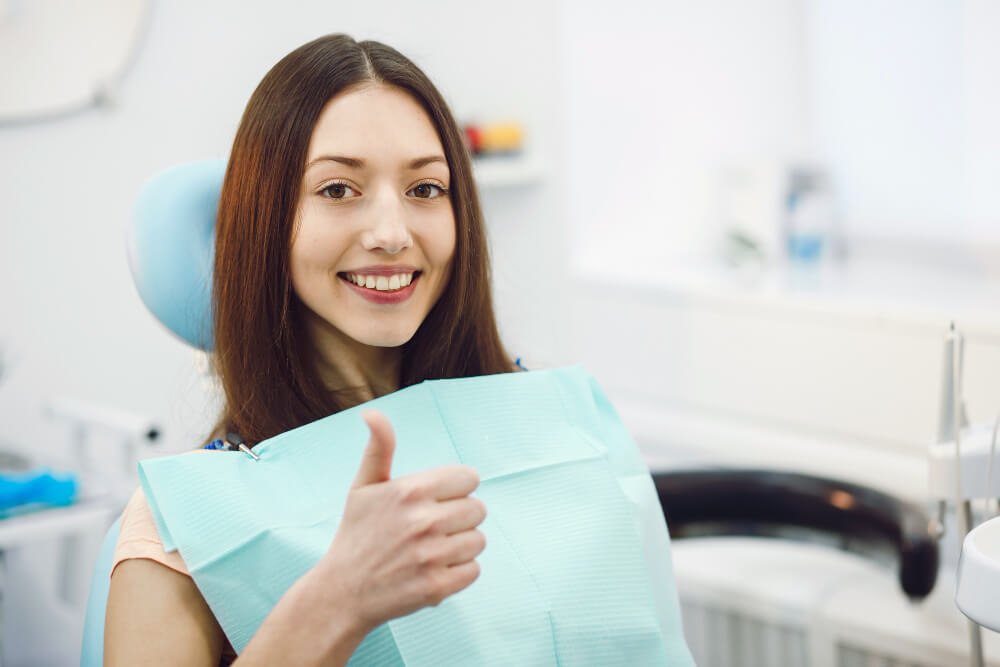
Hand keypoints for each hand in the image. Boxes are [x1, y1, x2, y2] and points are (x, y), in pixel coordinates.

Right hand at [314, 410, 486, 632]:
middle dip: (460, 518)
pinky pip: (474, 570)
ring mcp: (431, 555)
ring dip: (460, 546)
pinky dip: (458, 573)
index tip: (438, 500)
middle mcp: (423, 520)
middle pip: (478, 509)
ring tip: (431, 550)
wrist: (342, 593)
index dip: (457, 488)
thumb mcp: (363, 487)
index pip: (469, 478)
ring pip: (478, 540)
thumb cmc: (356, 535)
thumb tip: (371, 412)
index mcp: (409, 490)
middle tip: (432, 528)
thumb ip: (378, 448)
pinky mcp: (436, 587)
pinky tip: (433, 570)